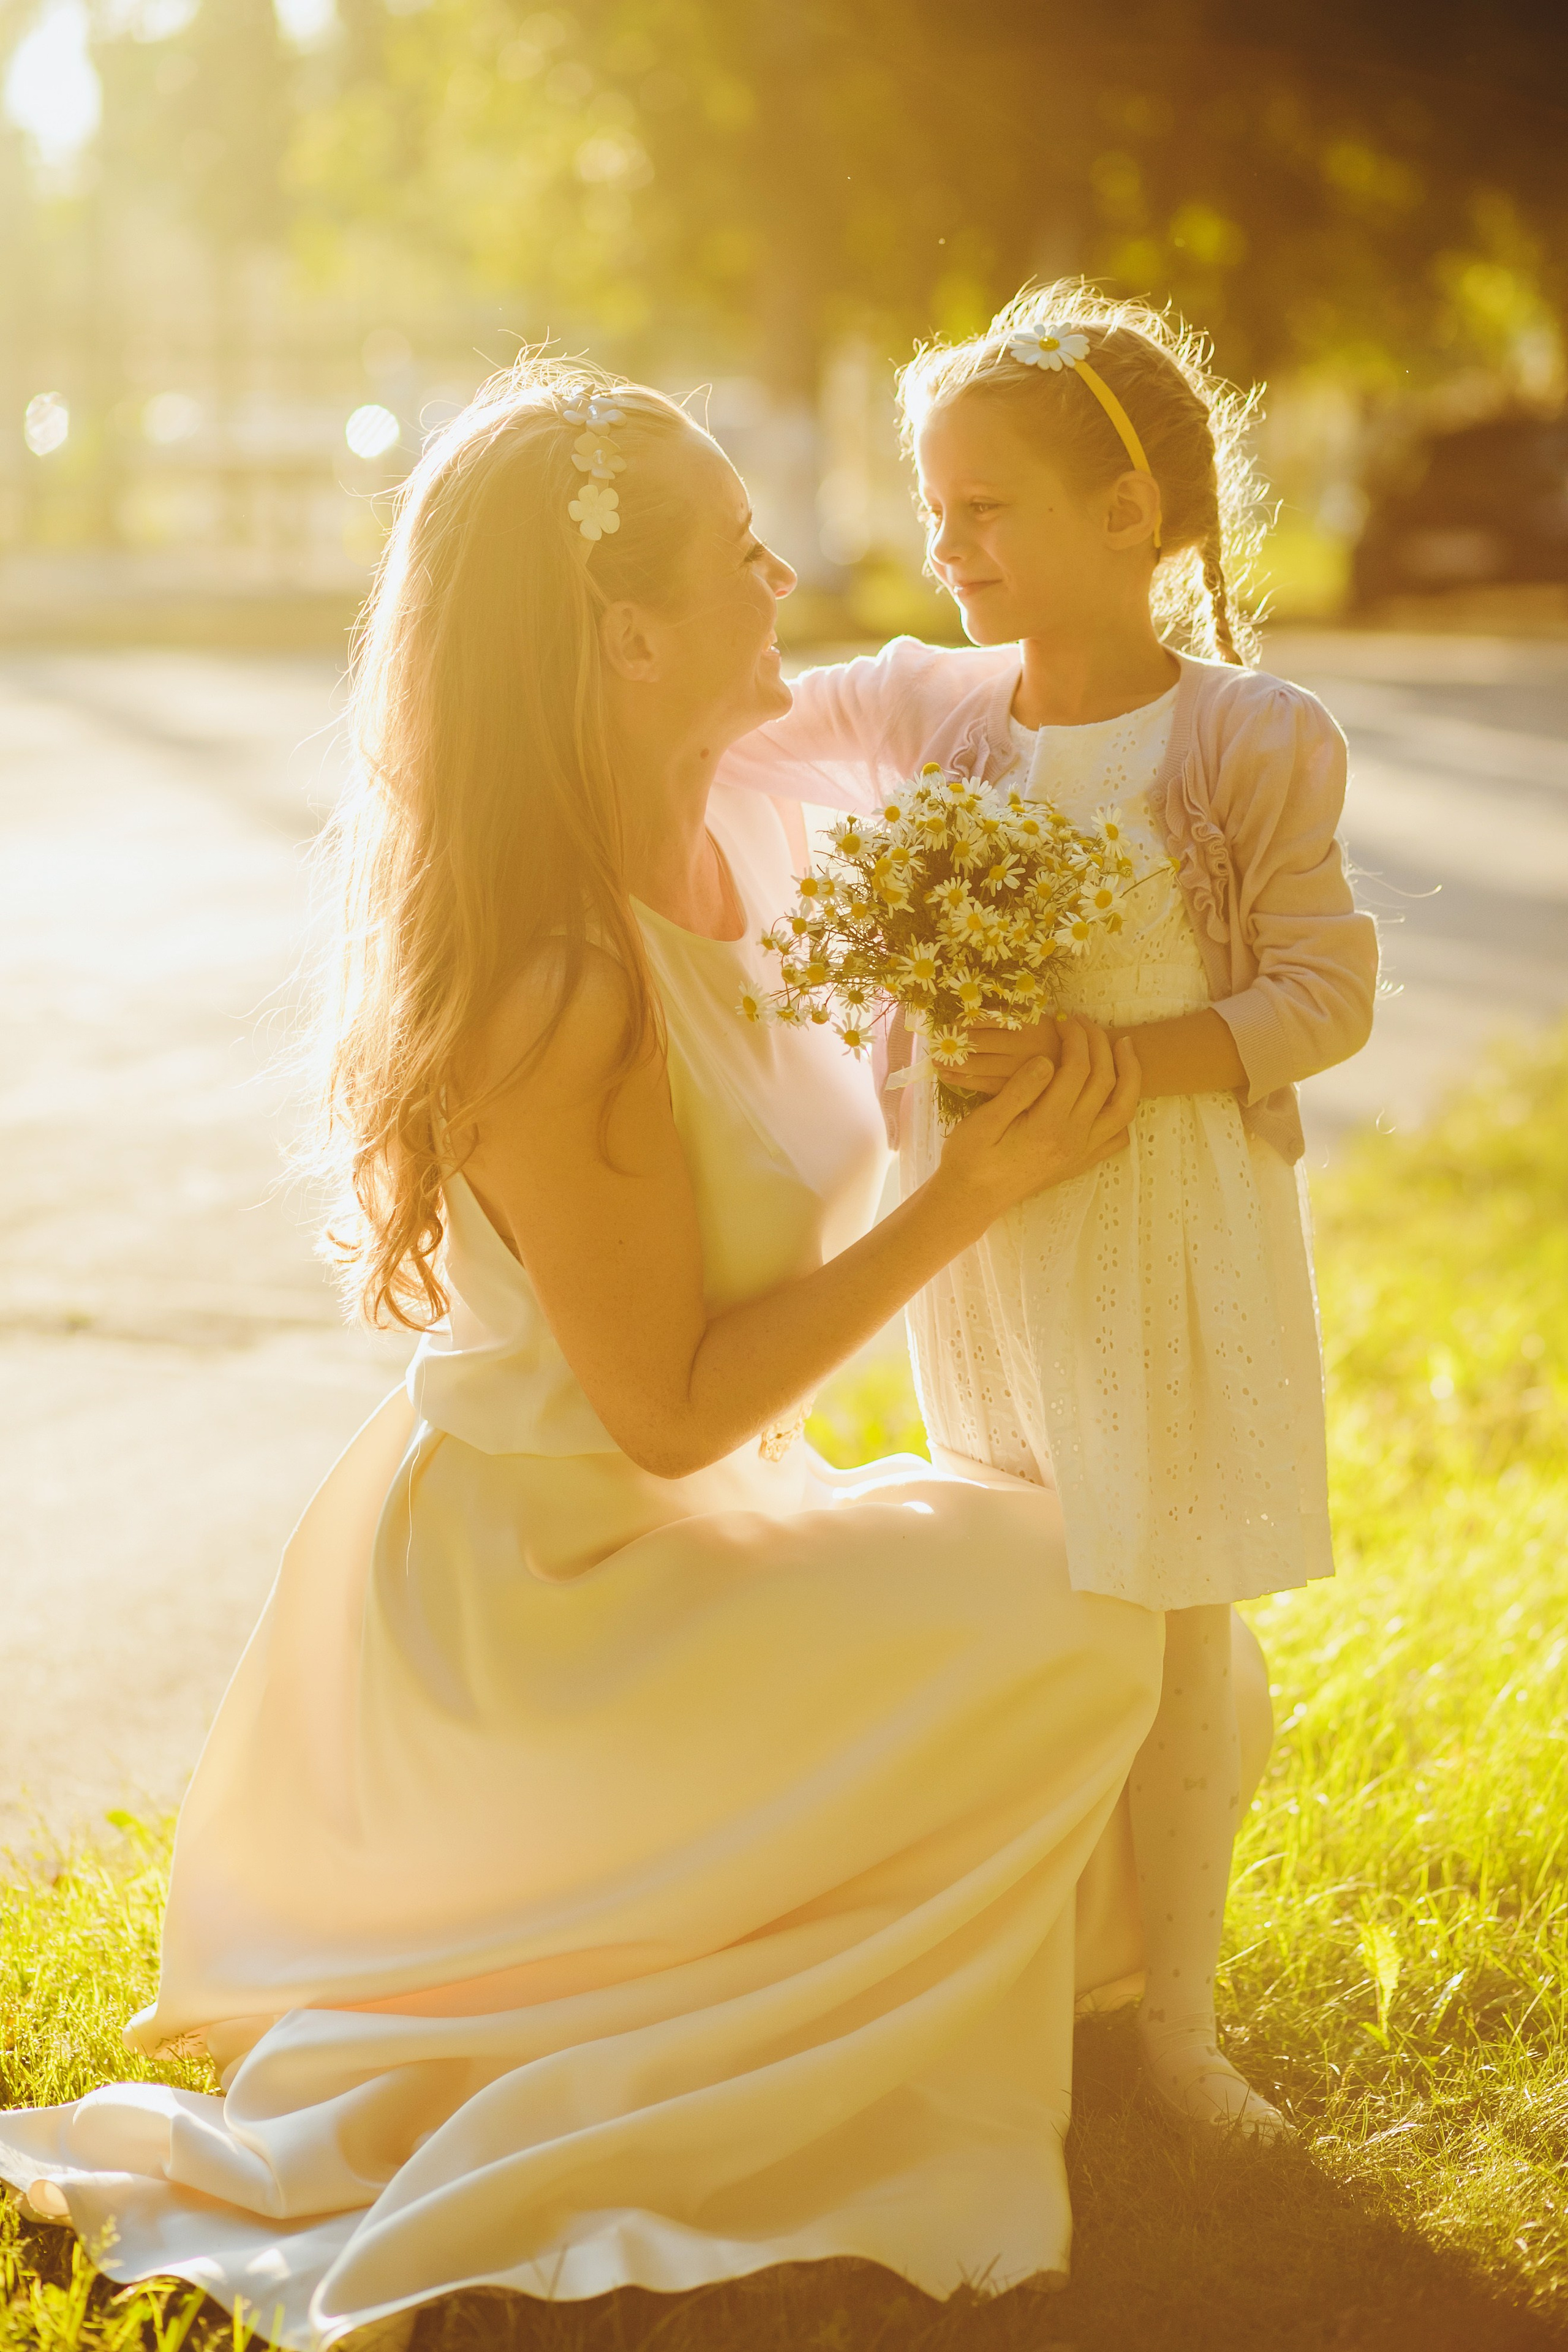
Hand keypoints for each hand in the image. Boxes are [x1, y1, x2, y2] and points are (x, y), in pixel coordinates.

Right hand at [936, 1020, 1139, 1220]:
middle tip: (1084, 1022)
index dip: (1075, 1038)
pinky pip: (1116, 1137)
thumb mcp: (984, 1121)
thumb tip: (1047, 1059)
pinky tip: (1113, 1095)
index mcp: (1048, 1125)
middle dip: (1099, 1043)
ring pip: (1123, 1109)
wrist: (971, 1199)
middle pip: (1105, 1081)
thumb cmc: (970, 1157)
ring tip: (1123, 1047)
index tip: (1062, 1019)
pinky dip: (1123, 1112)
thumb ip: (1019, 1089)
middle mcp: (1073, 1139)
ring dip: (1129, 1073)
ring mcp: (1081, 1152)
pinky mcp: (1080, 1162)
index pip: (1077, 1069)